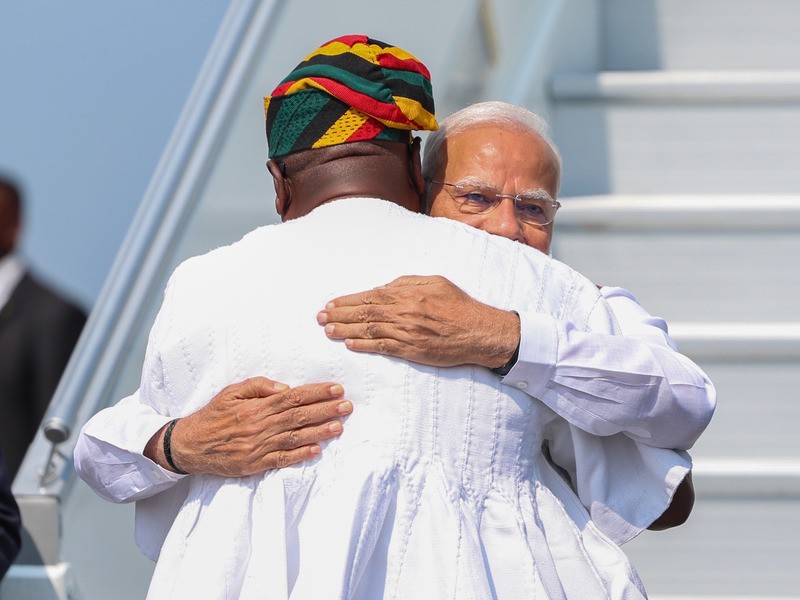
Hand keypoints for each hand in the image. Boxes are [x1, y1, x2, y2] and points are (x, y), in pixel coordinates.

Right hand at [145, 377, 351, 475]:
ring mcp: (258, 447)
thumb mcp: (232, 392)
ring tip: (339, 426)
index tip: (336, 389)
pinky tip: (316, 450)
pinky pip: (281, 460)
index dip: (316, 393)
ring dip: (319, 432)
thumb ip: (258, 386)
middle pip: (298, 416)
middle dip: (325, 410)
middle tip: (347, 406)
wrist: (191, 445)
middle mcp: (260, 426)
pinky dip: (300, 455)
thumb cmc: (214, 415)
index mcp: (256, 407)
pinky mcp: (255, 464)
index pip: (292, 397)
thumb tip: (285, 387)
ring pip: (294, 438)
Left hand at [317, 275, 518, 367]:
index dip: (348, 300)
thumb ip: (407, 282)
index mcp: (408, 293)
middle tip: (320, 318)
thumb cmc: (459, 305)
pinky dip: (364, 345)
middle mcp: (404, 311)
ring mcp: (406, 332)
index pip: (370, 295)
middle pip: (364, 312)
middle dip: (339, 315)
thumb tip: (383, 287)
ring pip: (369, 329)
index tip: (331, 304)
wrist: (479, 331)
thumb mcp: (435, 281)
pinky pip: (382, 347)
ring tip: (327, 331)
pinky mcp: (411, 350)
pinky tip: (349, 344)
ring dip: (345, 330)